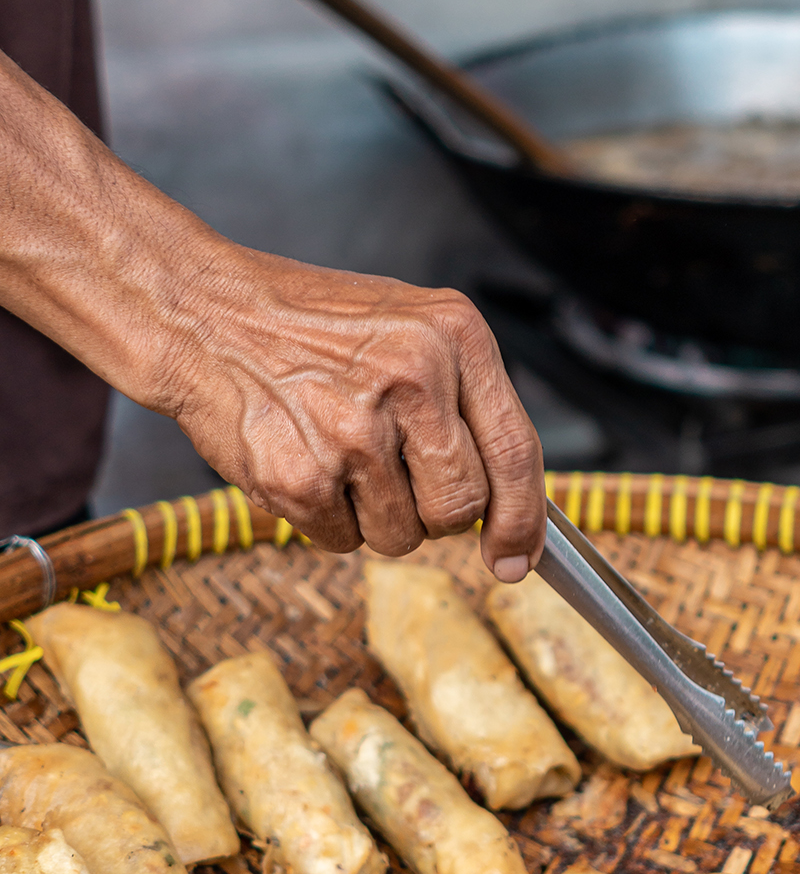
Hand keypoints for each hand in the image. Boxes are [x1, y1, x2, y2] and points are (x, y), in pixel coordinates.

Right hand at [0, 49, 544, 572]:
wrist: (203, 314)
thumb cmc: (310, 327)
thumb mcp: (409, 328)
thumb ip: (467, 405)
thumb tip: (511, 513)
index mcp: (453, 335)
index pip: (515, 450)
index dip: (522, 520)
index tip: (516, 559)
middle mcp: (412, 377)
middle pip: (461, 507)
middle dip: (434, 512)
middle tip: (393, 474)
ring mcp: (353, 430)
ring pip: (403, 536)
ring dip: (375, 518)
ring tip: (338, 456)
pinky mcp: (300, 476)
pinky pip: (342, 543)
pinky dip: (325, 521)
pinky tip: (303, 462)